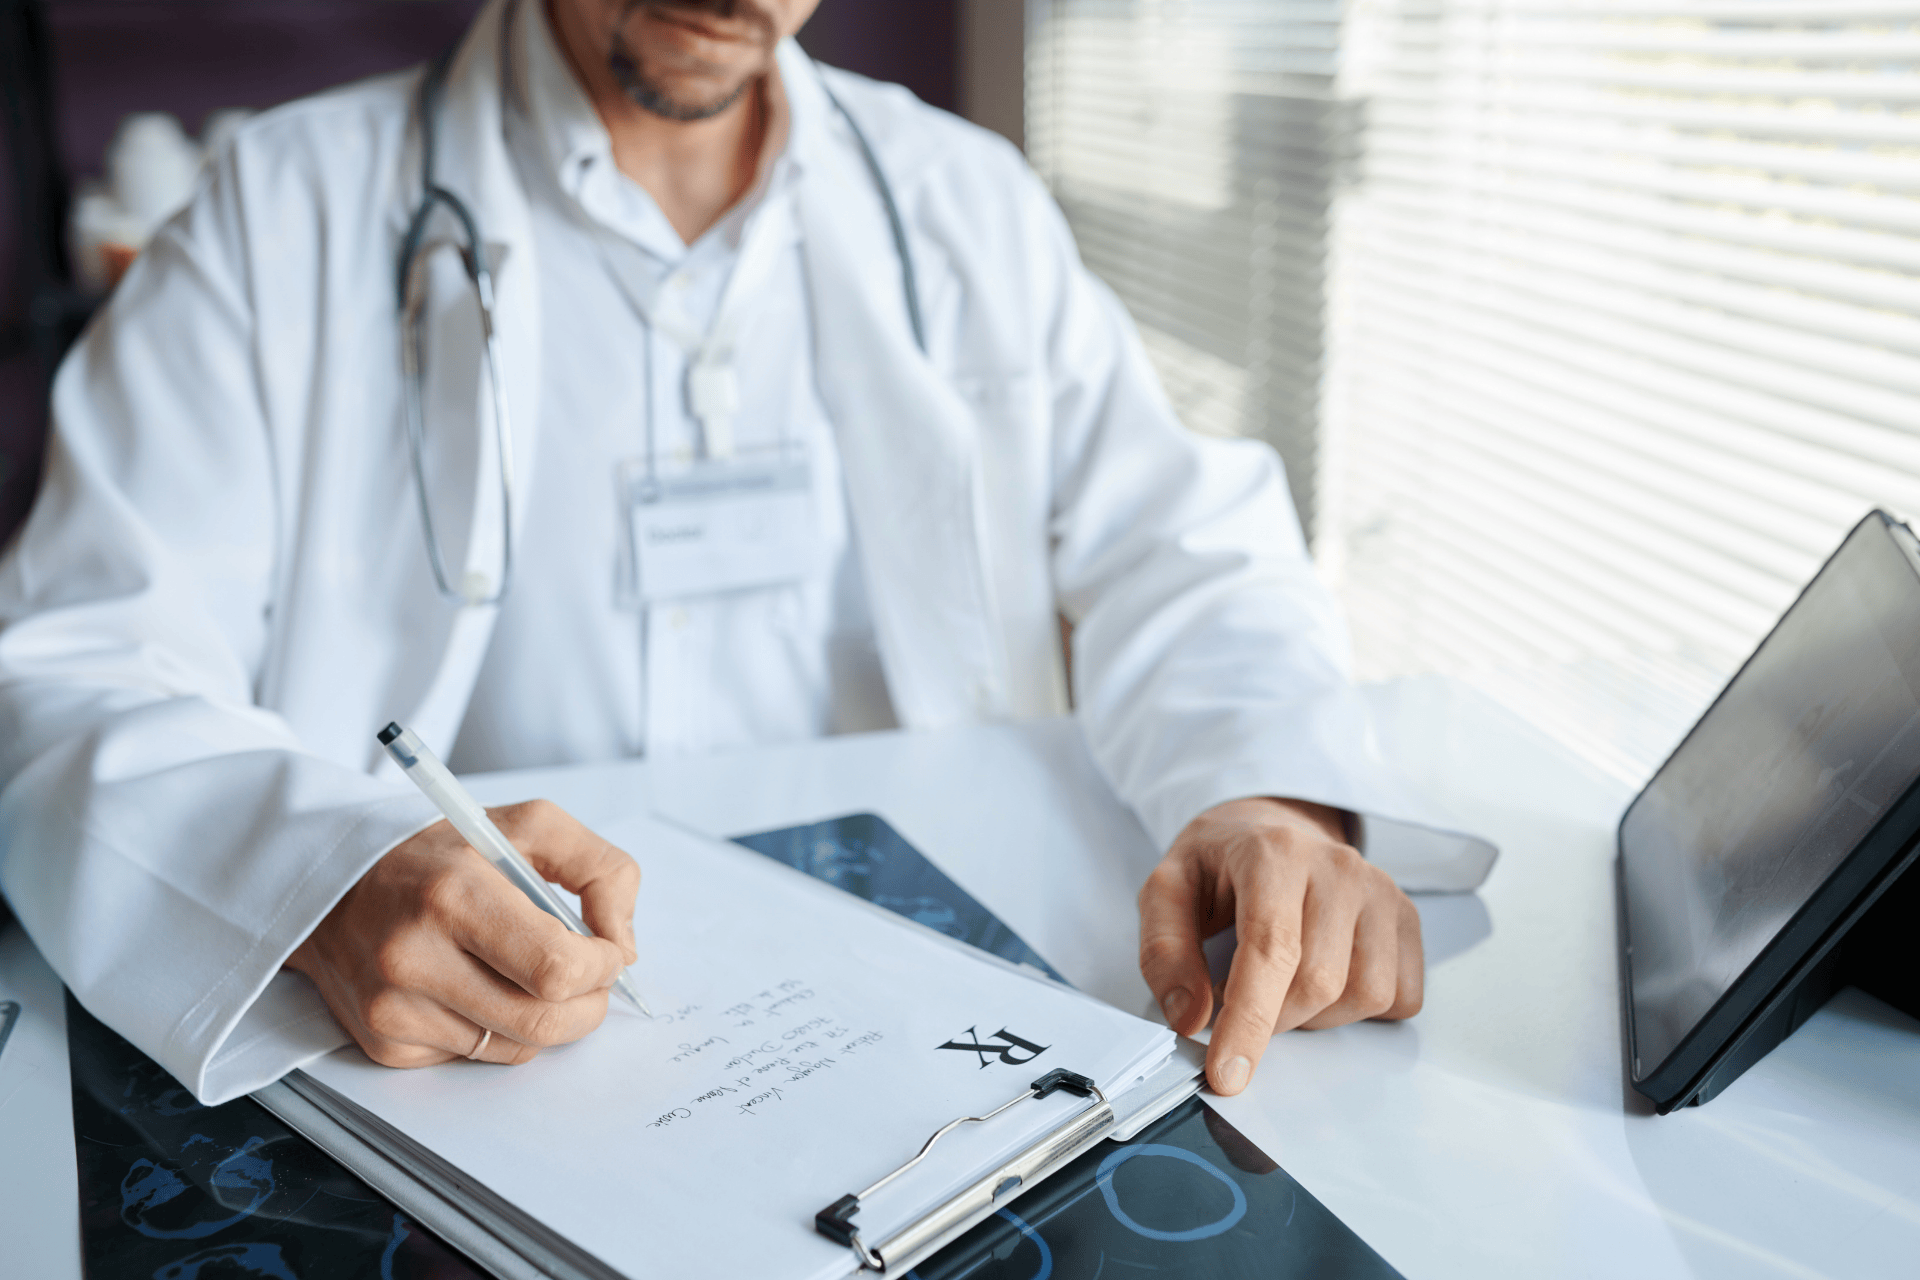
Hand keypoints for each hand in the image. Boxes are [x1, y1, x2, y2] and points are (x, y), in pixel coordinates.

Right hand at [287, 800, 640, 1066]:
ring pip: (516, 1048)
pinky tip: (478, 987)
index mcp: (453, 893)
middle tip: (591, 979)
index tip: (608, 952)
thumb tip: (624, 946)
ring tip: (531, 974)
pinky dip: (497, 1030)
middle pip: (542, 1022)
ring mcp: (393, 1008)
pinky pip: (475, 1058)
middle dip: (588, 1005)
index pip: (557, 968)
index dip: (602, 967)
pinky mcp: (383, 1043)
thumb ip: (600, 869)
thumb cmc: (440, 852)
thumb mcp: (528, 826)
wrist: (333, 882)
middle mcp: (414, 956)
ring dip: (546, 1018)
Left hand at [1138, 797, 1422, 1094]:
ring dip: (1317, 1017)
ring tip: (1283, 986)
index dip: (1249, 1021)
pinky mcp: (1406, 917)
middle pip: (1318, 983)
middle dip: (1272, 1019)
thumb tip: (1190, 1018)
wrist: (1270, 829)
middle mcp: (1338, 867)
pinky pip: (1401, 997)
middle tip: (1242, 1001)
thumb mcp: (1166, 892)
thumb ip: (1165, 953)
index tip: (1227, 1074)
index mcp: (1274, 853)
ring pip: (1366, 995)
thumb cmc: (1219, 865)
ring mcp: (1380, 891)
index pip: (1271, 949)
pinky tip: (1326, 984)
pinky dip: (1361, 1011)